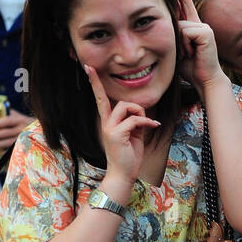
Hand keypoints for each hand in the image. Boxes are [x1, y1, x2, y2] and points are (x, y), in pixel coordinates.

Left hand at [0, 107, 33, 150]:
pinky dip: (7, 152)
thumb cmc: (29, 124)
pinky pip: (15, 150)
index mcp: (22, 120)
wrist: (43, 134)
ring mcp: (25, 140)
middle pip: (7, 132)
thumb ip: (12, 114)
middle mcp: (24, 130)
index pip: (8, 121)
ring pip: (9, 142)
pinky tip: (0, 152)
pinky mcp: (26, 148)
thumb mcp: (23, 117)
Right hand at [84, 62, 159, 184]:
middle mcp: (105, 123)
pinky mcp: (116, 134)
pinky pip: (135, 119)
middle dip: (137, 108)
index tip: (88, 67)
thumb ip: (134, 121)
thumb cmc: (129, 157)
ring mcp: (109, 128)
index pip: (100, 98)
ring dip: (141, 114)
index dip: (95, 83)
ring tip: (147, 126)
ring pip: (126, 106)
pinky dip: (146, 122)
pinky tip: (153, 126)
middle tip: (146, 122)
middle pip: (121, 101)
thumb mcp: (133, 135)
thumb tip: (141, 111)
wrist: (123, 175)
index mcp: (108, 122)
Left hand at [173, 0, 224, 94]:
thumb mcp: (177, 48)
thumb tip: (164, 21)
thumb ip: (172, 34)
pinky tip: (192, 53)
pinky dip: (184, 44)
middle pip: (180, 10)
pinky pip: (185, 31)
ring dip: (179, 42)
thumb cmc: (190, 67)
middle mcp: (200, 23)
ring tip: (187, 54)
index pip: (184, 3)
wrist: (205, 80)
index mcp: (193, 26)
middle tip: (176, 13)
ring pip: (179, 25)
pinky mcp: (206, 32)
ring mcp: (204, 27)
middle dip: (176, 7)